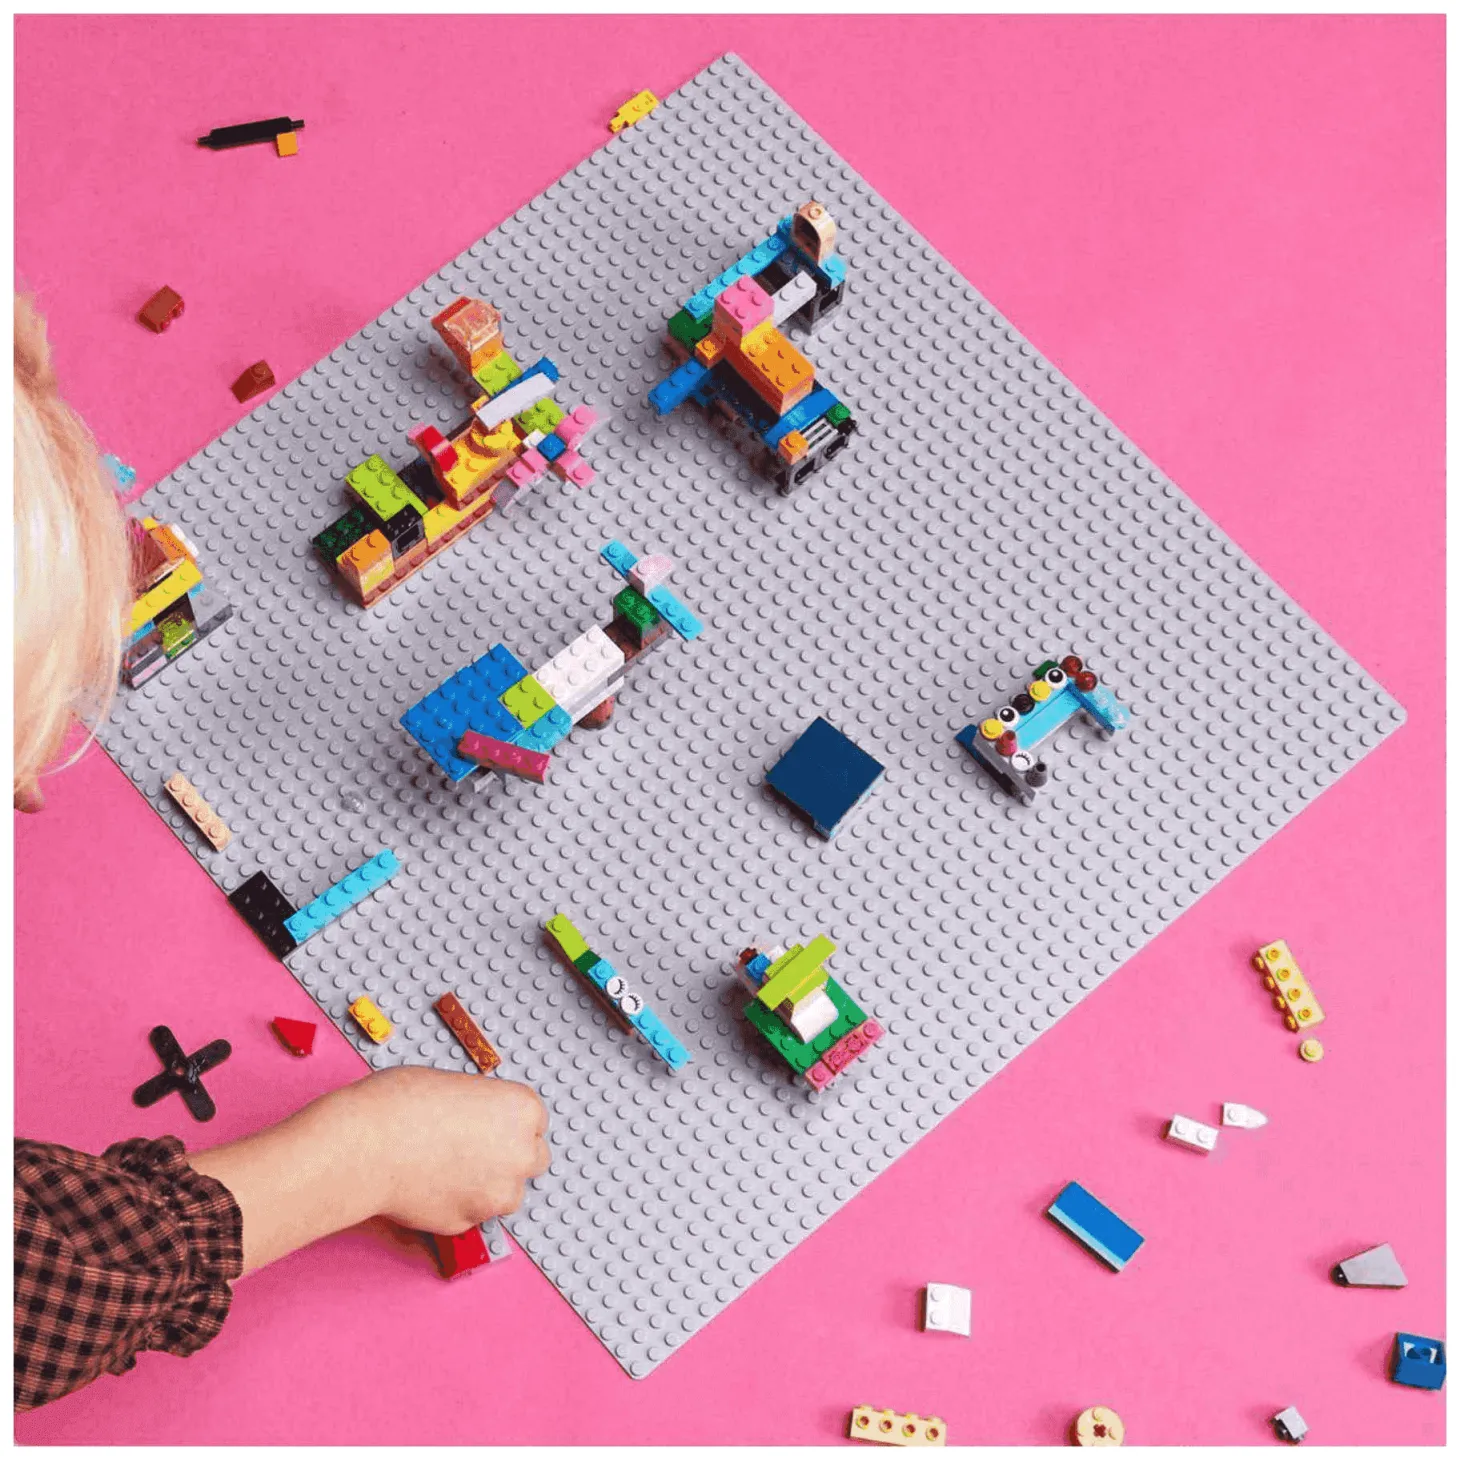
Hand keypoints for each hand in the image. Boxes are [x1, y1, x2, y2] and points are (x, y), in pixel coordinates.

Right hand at [190, 1066, 549, 1273]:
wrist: (364, 1146)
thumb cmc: (399, 1104)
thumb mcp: (454, 1086)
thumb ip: (483, 1108)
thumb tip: (484, 1125)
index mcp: (522, 1109)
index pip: (535, 1121)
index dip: (509, 1123)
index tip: (490, 1125)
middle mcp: (521, 1153)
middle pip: (533, 1159)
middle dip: (509, 1156)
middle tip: (474, 1149)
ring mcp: (497, 1194)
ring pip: (506, 1194)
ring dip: (488, 1185)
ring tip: (448, 1167)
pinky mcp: (469, 1223)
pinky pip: (472, 1215)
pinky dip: (458, 1205)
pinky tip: (431, 1185)